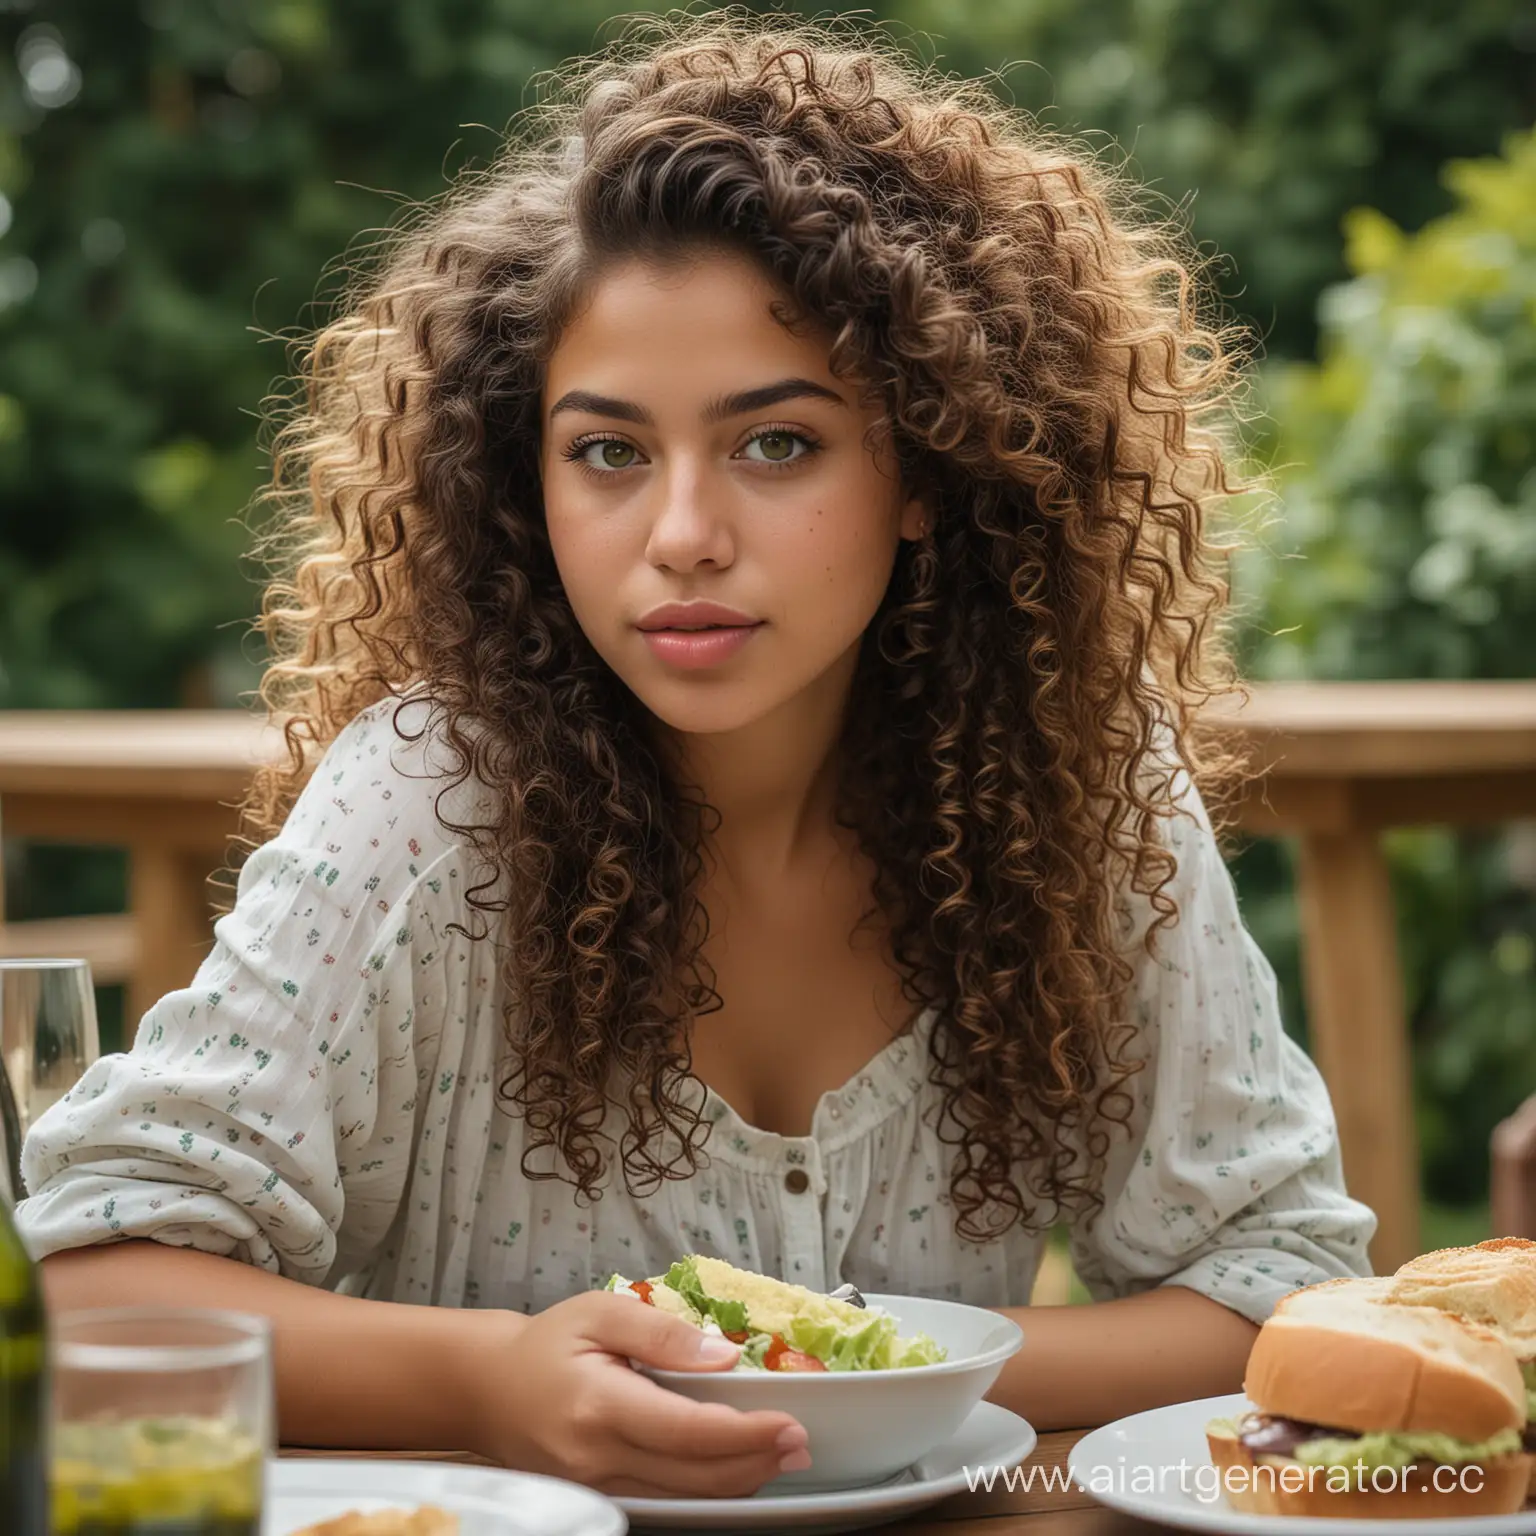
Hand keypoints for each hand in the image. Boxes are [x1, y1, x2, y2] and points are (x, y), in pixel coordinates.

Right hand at [462, 1290, 811, 1495]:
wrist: (486, 1389)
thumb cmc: (546, 1343)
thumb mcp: (599, 1313)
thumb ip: (662, 1332)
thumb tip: (724, 1356)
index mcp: (599, 1406)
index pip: (686, 1431)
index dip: (744, 1433)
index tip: (789, 1422)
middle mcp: (597, 1459)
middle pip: (694, 1476)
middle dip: (755, 1462)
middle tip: (801, 1443)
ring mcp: (596, 1489)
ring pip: (683, 1499)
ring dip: (739, 1480)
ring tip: (781, 1456)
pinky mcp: (599, 1499)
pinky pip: (664, 1501)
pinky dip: (705, 1487)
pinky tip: (735, 1468)